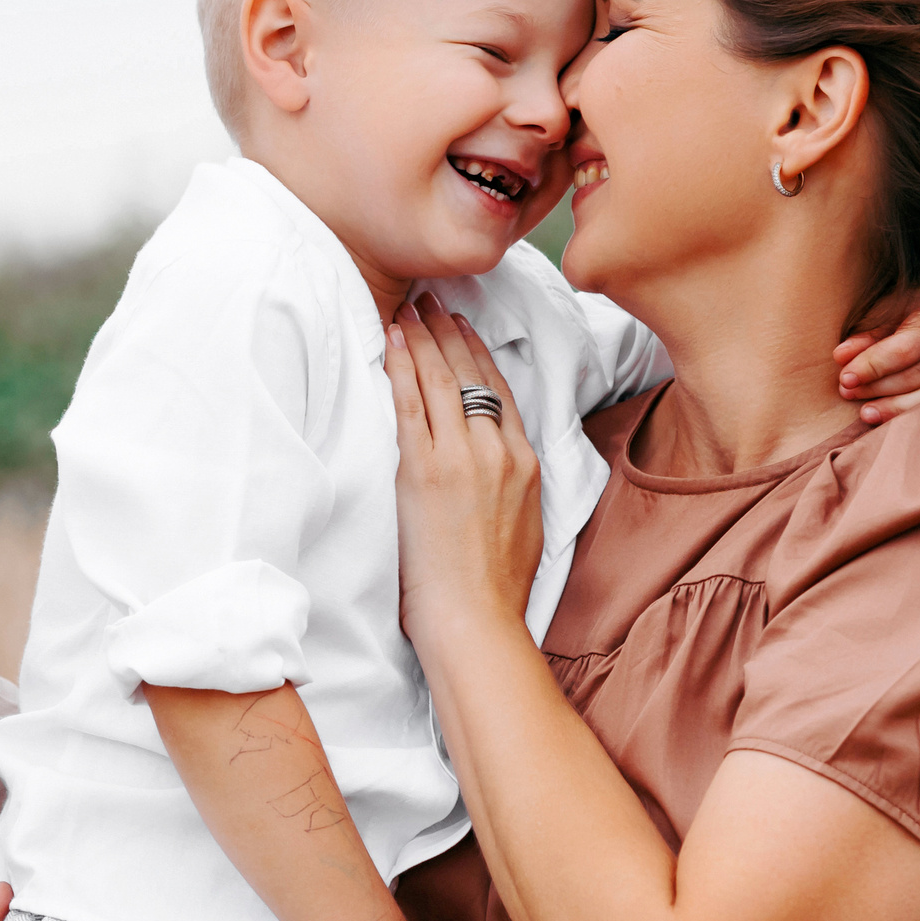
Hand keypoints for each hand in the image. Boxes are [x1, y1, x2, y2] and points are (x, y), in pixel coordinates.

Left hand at [384, 296, 543, 652]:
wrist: (478, 619)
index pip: (501, 392)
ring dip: (424, 338)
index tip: (464, 329)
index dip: (479, 355)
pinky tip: (393, 342)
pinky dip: (402, 367)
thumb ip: (513, 489)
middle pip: (473, 375)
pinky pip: (411, 404)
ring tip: (408, 309)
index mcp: (526, 464)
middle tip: (433, 301)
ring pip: (442, 380)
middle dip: (450, 332)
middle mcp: (498, 452)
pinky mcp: (424, 471)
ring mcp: (461, 458)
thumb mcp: (525, 526)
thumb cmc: (495, 589)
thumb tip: (498, 476)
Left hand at [834, 289, 919, 423]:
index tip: (845, 378)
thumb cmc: (917, 308)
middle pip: (915, 375)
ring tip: (863, 410)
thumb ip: (868, 334)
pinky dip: (911, 414)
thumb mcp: (892, 310)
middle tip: (847, 392)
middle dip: (877, 387)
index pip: (904, 349)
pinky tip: (886, 418)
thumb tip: (841, 357)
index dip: (873, 366)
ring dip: (891, 406)